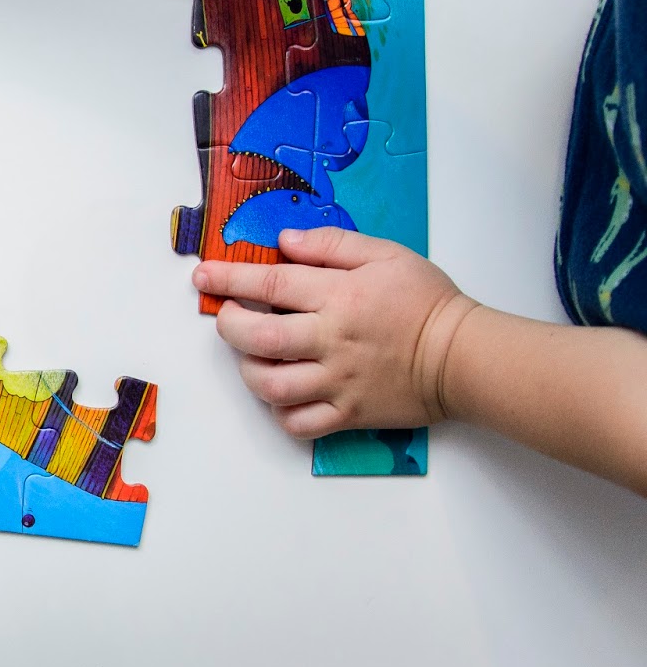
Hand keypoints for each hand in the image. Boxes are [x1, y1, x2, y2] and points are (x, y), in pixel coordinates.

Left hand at [191, 227, 480, 438]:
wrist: (463, 356)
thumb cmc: (426, 301)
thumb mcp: (384, 253)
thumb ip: (330, 244)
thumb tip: (283, 243)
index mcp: (339, 297)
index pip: (269, 285)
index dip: (228, 279)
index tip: (203, 275)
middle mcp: (332, 341)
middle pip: (258, 340)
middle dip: (229, 326)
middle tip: (227, 317)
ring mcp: (338, 382)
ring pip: (271, 386)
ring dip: (249, 370)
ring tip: (252, 356)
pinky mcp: (348, 414)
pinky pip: (298, 423)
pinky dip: (279, 411)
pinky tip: (282, 391)